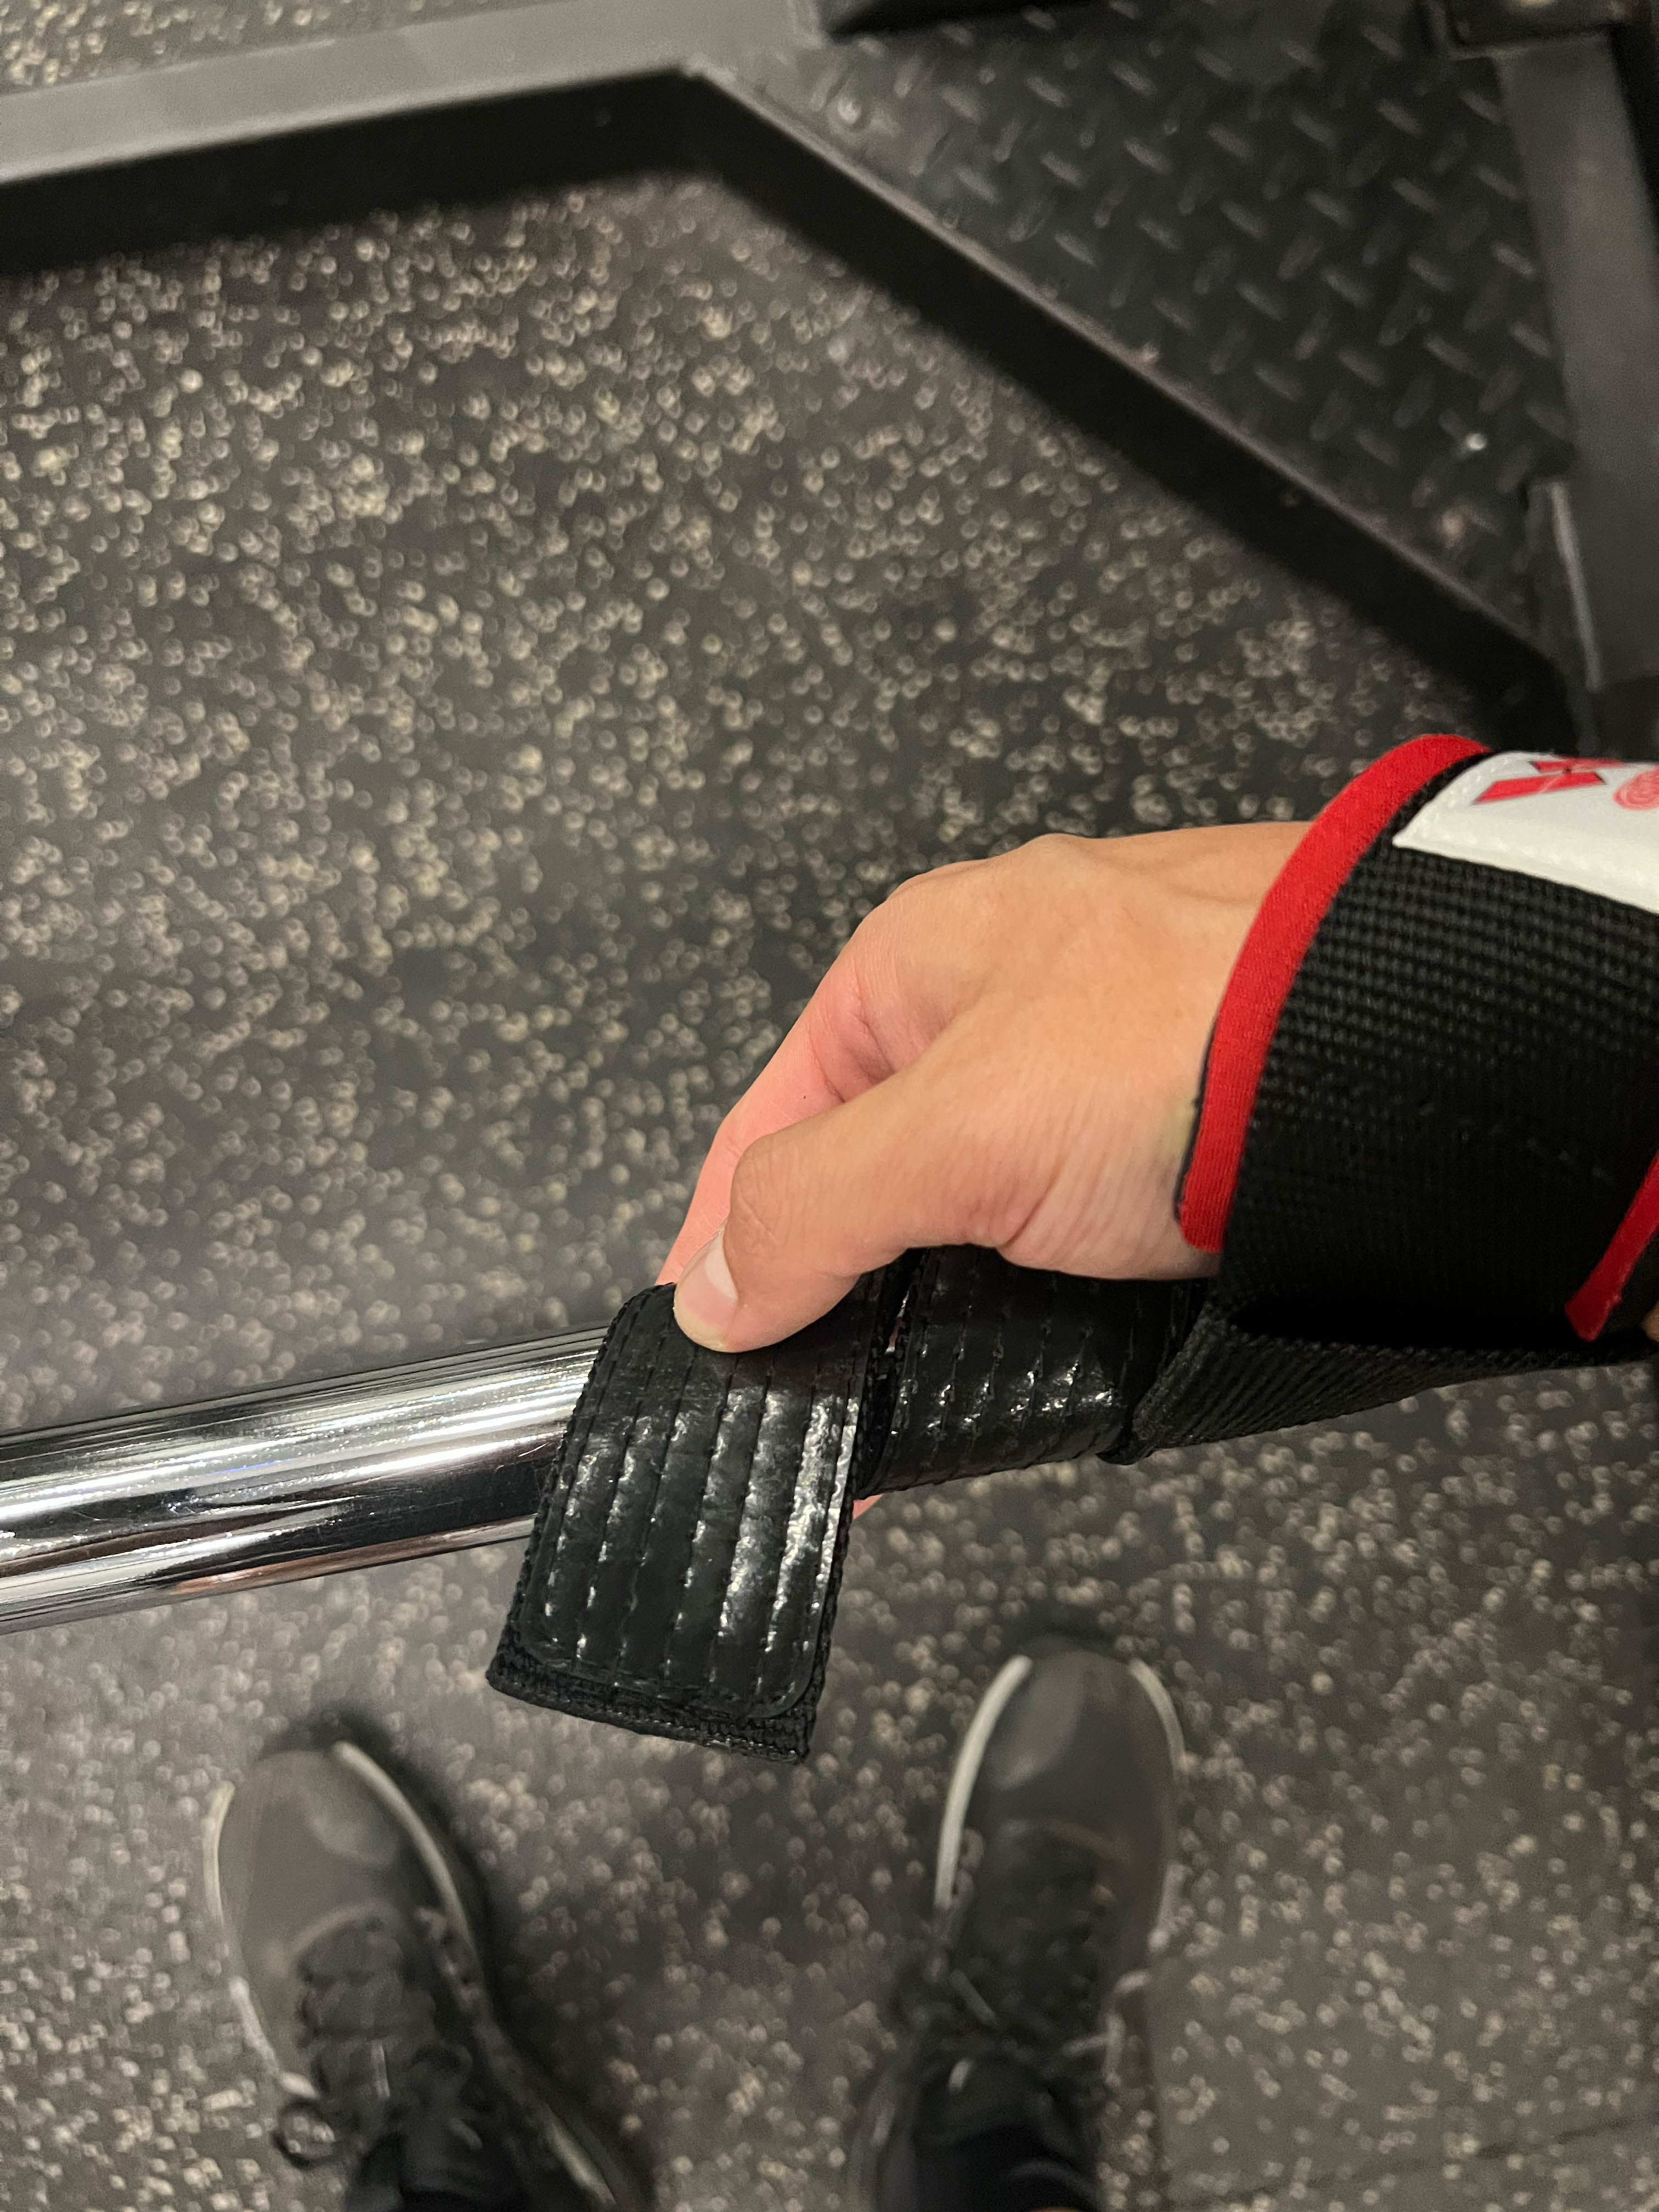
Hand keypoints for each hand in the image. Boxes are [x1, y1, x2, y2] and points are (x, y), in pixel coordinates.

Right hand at [658, 821, 1305, 1352]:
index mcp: (919, 958)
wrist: (1420, 1047)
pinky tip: (1055, 1341)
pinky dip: (1054, 1285)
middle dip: (846, 1280)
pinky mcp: (1188, 1117)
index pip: (772, 1116)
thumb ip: (812, 1210)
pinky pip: (1080, 1217)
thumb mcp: (955, 1133)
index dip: (727, 1236)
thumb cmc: (1189, 1040)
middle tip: (831, 1397)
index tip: (712, 1345)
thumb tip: (713, 1291)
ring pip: (982, 1200)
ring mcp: (1105, 1053)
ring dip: (955, 1294)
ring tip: (938, 1392)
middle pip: (875, 1161)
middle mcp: (1007, 992)